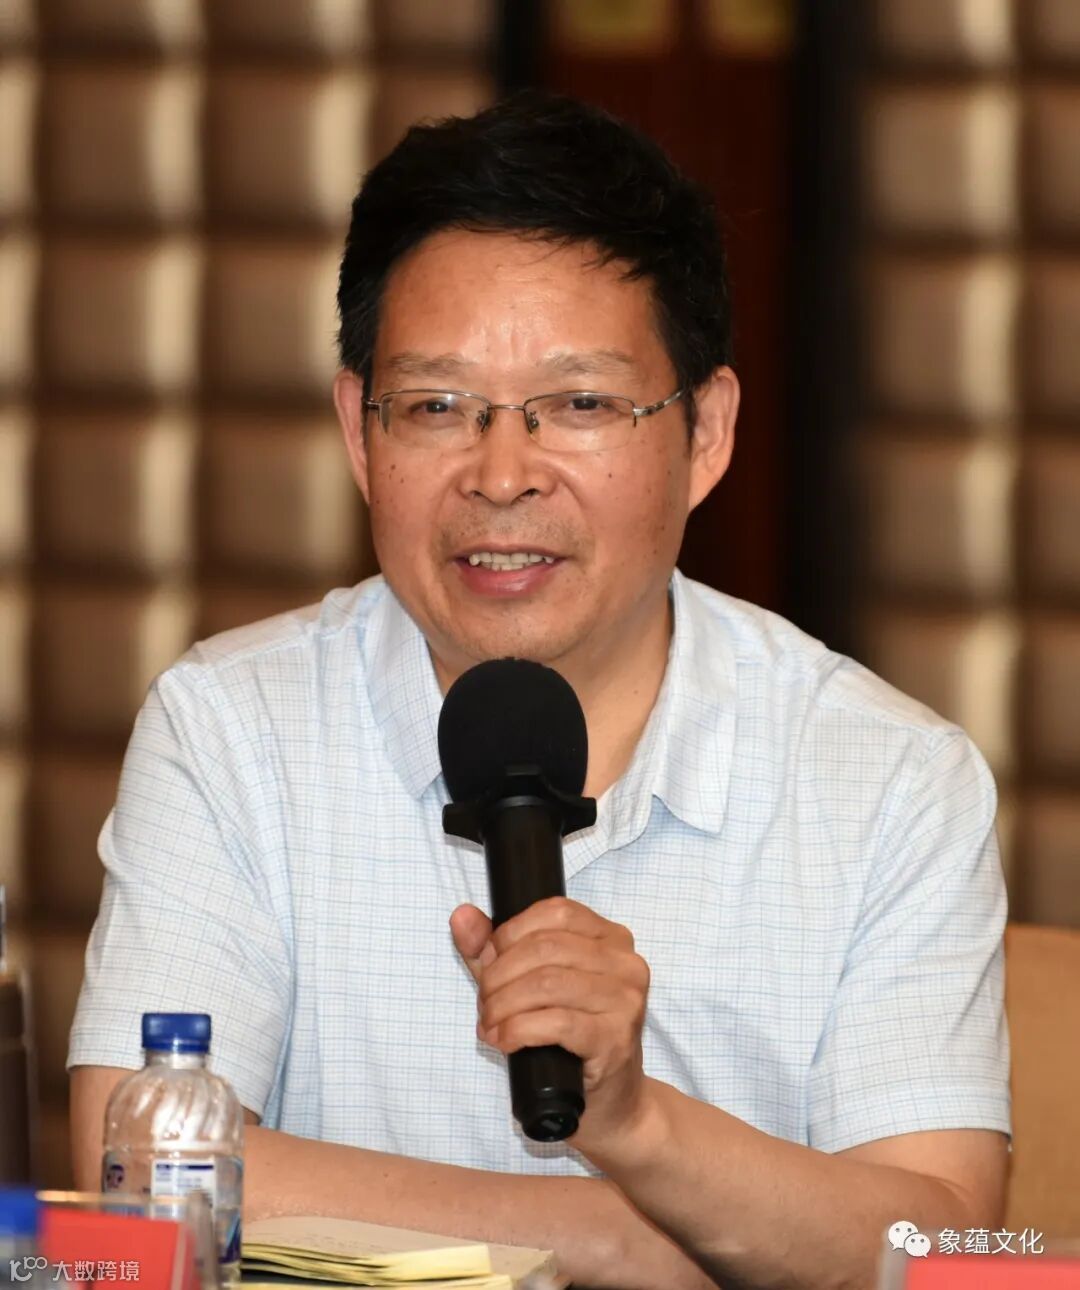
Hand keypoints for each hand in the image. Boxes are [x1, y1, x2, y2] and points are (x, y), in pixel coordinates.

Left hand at [450, 897, 652, 1155]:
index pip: (555, 911)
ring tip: (490, 1024)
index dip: (510, 934)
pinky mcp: (615, 1039)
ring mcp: (625, 1001)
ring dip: (503, 1004)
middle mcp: (625, 964)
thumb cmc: (570, 1042)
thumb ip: (494, 950)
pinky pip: (556, 1023)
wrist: (613, 1105)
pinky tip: (503, 1041)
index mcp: (611, 939)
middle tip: (485, 1003)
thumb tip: (462, 917)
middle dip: (500, 975)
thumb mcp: (530, 986)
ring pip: (547, 983)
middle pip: (545, 947)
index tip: (489, 963)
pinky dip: (518, 1030)